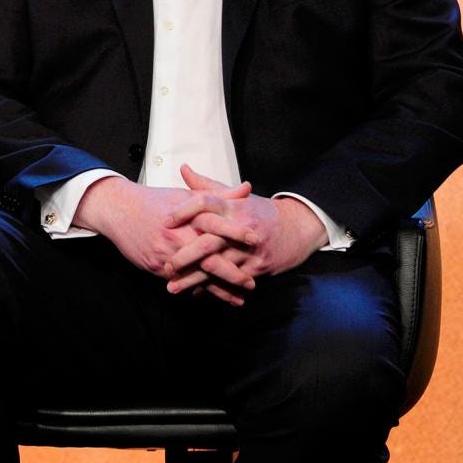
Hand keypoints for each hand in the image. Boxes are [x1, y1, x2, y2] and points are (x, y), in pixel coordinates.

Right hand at [74, 174, 256, 283]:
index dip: (237, 233)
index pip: (217, 225)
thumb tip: (246, 189)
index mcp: (187, 216)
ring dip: (218, 289)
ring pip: (196, 275)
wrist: (118, 209)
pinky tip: (210, 296)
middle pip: (209, 259)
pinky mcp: (156, 266)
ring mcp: (166, 253)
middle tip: (251, 283)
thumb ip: (218, 195)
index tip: (256, 241)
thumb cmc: (153, 201)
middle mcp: (177, 236)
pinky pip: (180, 280)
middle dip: (232, 274)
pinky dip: (196, 289)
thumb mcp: (185, 195)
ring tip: (237, 298)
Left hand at [164, 164, 327, 300]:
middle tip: (166, 264)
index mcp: (233, 206)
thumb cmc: (259, 212)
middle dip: (185, 256)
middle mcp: (240, 228)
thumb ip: (206, 185)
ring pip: (218, 267)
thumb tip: (183, 169)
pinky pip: (231, 281)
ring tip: (172, 286)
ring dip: (194, 279)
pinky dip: (213, 288)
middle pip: (209, 242)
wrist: (297, 229)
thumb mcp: (236, 196)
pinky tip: (195, 293)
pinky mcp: (256, 268)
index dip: (184, 210)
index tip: (165, 221)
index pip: (205, 204)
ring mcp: (249, 250)